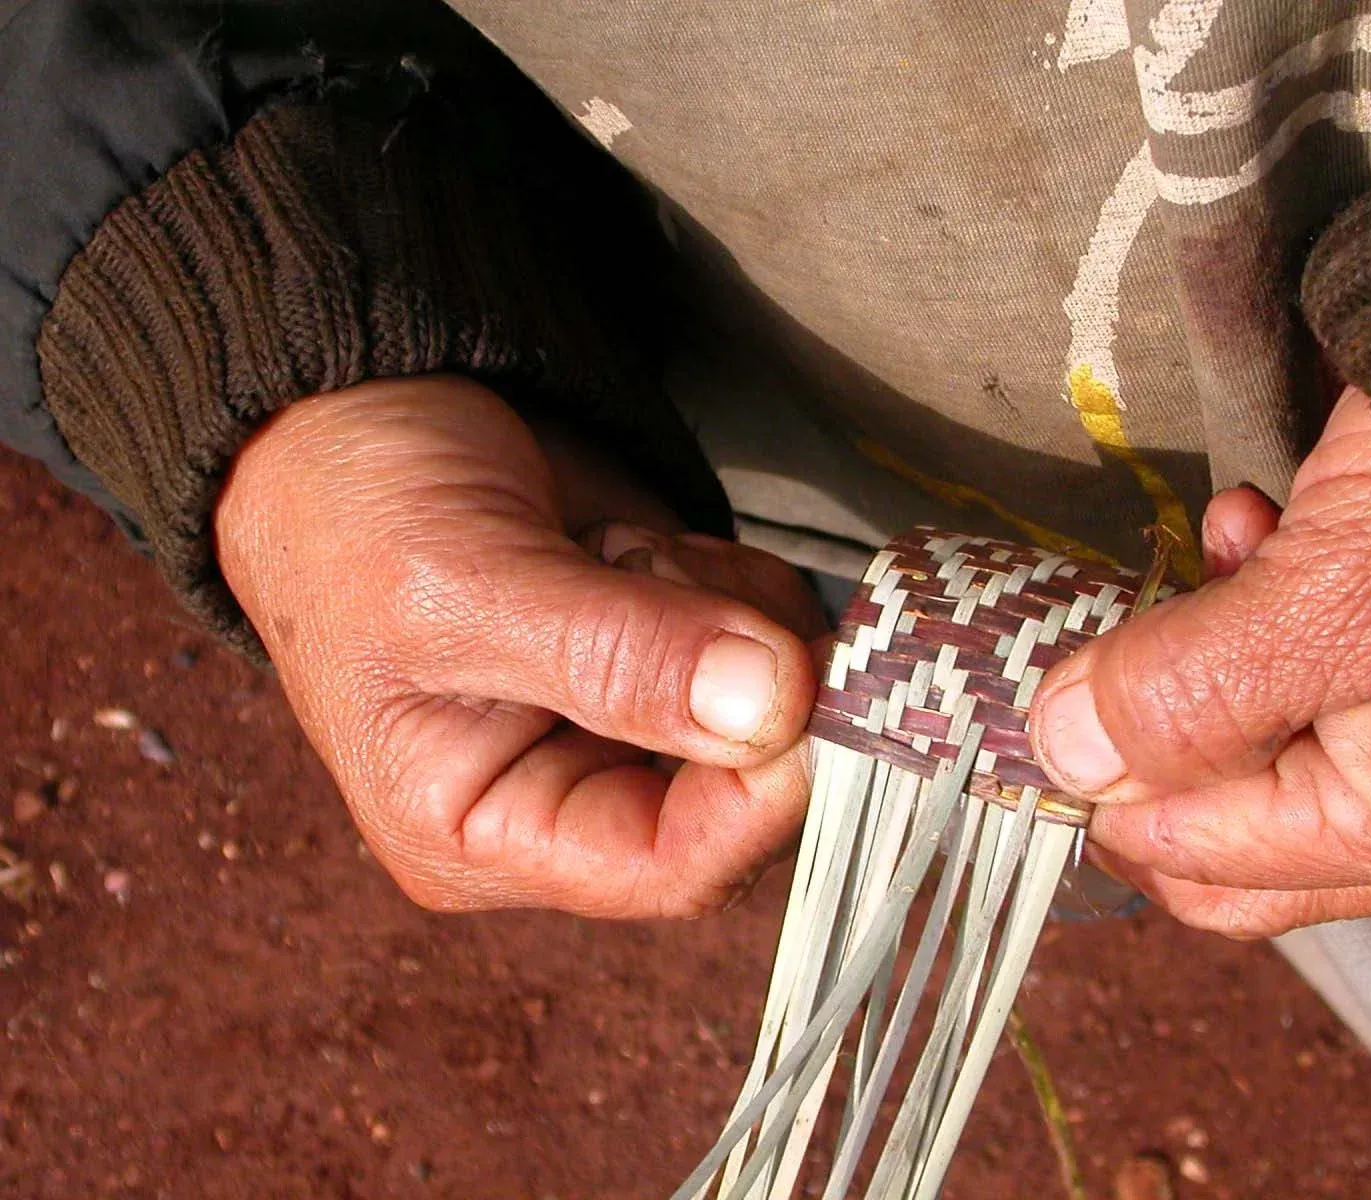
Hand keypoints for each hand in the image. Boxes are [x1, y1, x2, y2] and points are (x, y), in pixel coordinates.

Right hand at [216, 375, 823, 917]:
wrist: (351, 409)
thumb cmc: (352, 516)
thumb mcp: (462, 587)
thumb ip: (615, 654)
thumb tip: (768, 707)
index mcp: (487, 833)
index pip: (667, 868)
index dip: (757, 795)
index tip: (806, 690)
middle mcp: (573, 795)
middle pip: (743, 791)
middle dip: (735, 676)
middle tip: (657, 568)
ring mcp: (633, 720)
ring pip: (774, 703)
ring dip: (725, 607)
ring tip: (611, 549)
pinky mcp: (671, 650)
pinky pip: (769, 633)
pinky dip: (730, 574)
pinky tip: (638, 543)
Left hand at [1030, 388, 1370, 937]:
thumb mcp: (1323, 591)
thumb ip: (1185, 694)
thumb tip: (1068, 756)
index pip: (1211, 867)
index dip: (1109, 795)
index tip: (1042, 722)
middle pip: (1242, 829)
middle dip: (1164, 732)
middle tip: (1114, 654)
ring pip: (1276, 752)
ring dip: (1215, 660)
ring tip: (1223, 551)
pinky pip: (1331, 694)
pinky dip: (1277, 626)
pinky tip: (1265, 538)